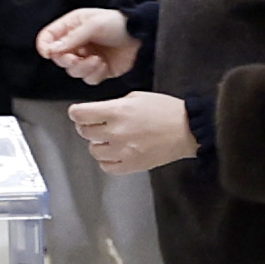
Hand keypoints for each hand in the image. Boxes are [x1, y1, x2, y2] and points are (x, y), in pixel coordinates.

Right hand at [34, 6, 137, 83]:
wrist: (142, 37)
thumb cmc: (120, 24)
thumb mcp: (94, 25)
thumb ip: (72, 37)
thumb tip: (53, 49)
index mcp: (73, 25)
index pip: (49, 36)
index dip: (45, 45)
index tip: (49, 53)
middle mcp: (77, 42)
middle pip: (59, 57)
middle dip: (68, 60)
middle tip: (77, 58)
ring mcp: (87, 57)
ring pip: (73, 71)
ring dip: (84, 68)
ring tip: (97, 60)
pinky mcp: (98, 69)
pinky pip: (88, 78)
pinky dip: (95, 74)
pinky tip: (104, 65)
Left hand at [70, 88, 198, 171]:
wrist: (187, 129)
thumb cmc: (166, 110)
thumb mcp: (137, 97)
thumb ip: (114, 105)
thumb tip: (99, 112)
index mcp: (117, 111)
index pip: (80, 114)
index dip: (77, 112)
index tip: (79, 113)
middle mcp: (116, 131)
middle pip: (84, 132)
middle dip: (88, 126)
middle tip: (97, 124)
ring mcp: (123, 151)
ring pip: (93, 150)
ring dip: (98, 143)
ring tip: (110, 139)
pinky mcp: (131, 165)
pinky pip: (106, 166)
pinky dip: (107, 159)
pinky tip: (115, 152)